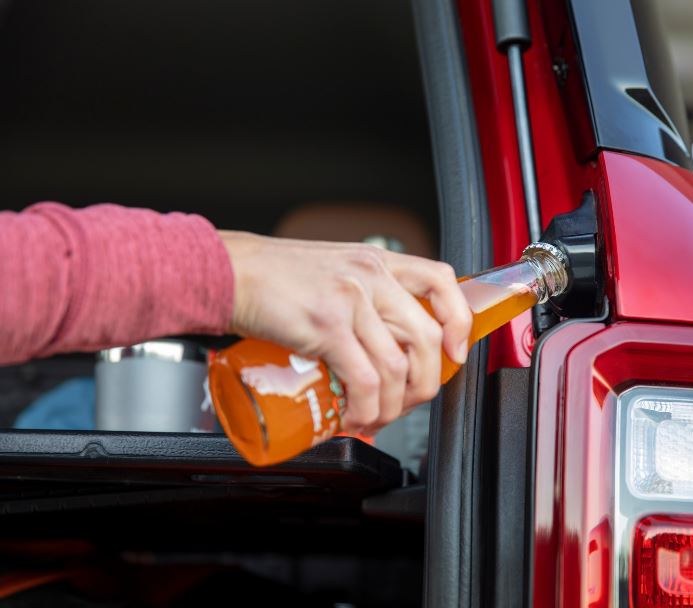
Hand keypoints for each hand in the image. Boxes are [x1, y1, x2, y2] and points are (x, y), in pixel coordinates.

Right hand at [218, 232, 471, 433]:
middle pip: (426, 337)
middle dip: (424, 383)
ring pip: (397, 366)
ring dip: (392, 406)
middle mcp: (370, 276)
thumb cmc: (272, 278)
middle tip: (407, 402)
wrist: (225, 273)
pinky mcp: (327, 326)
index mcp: (376, 262)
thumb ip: (362, 296)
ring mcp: (350, 300)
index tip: (454, 351)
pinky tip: (355, 417)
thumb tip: (383, 345)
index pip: (441, 281)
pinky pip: (365, 379)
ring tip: (374, 418)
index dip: (458, 320)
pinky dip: (366, 408)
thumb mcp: (332, 271)